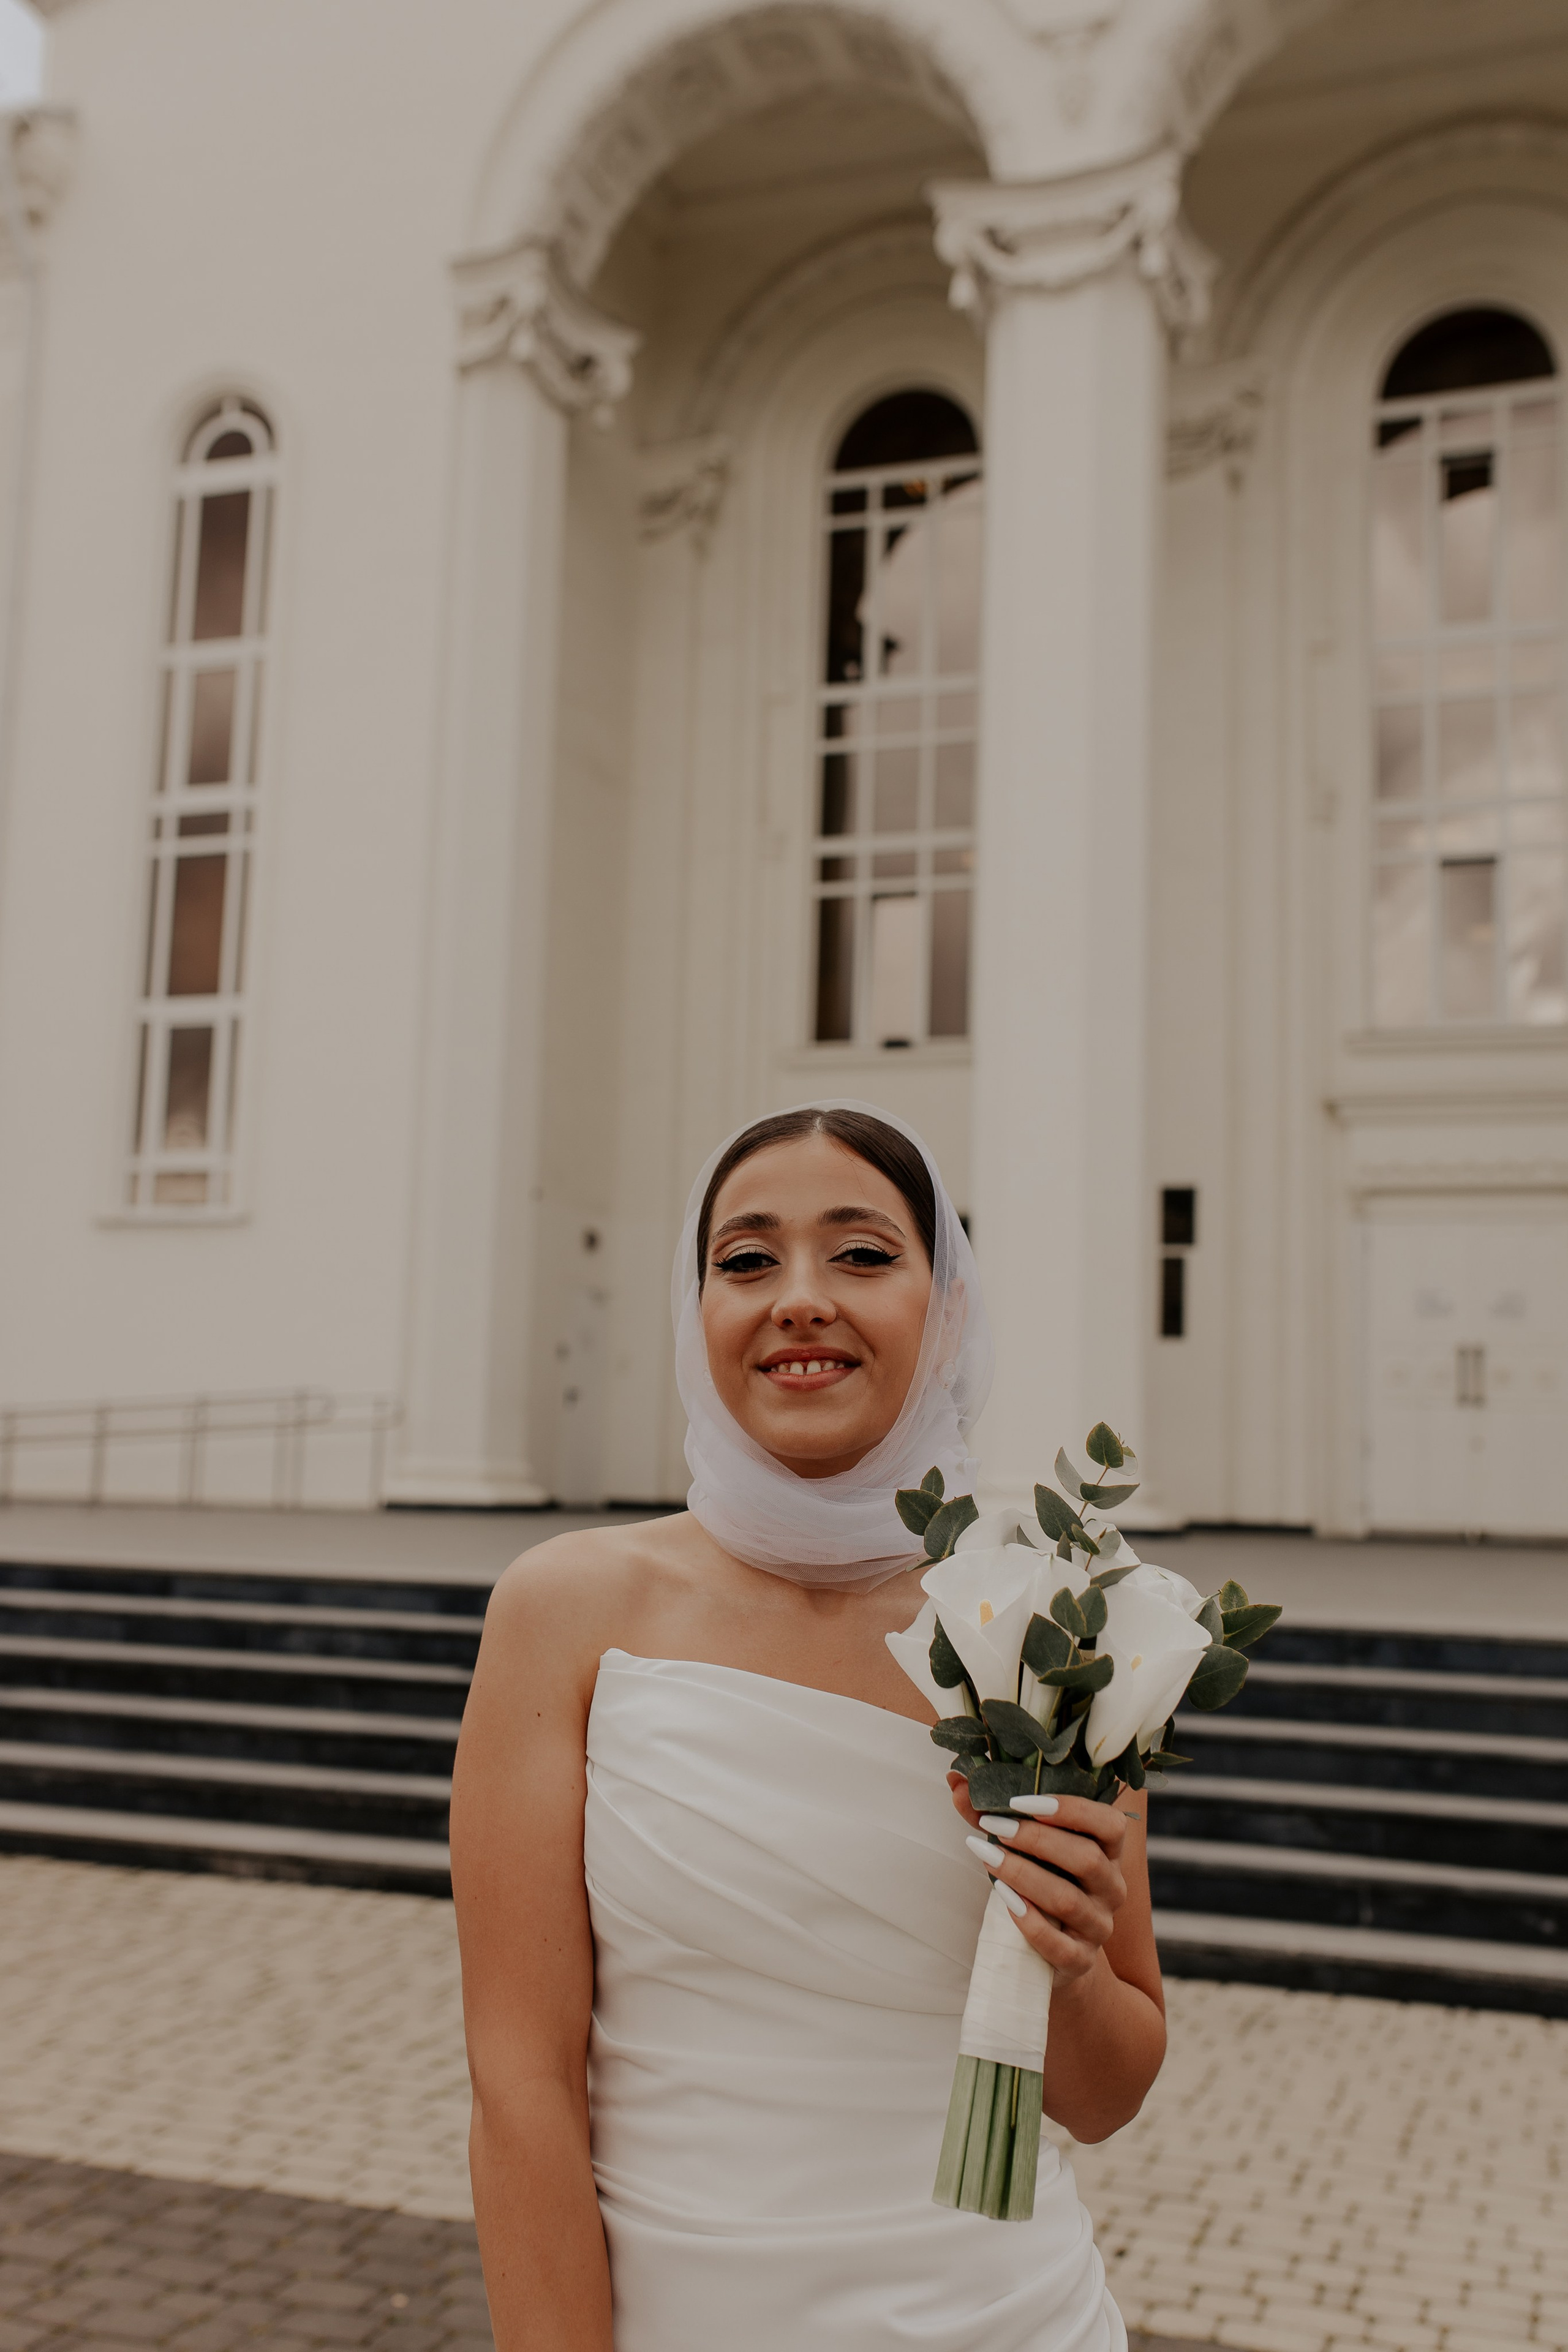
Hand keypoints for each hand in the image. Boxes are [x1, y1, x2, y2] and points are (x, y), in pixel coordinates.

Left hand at [948, 1772, 1129, 1991]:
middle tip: (995, 1826)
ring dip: (1024, 1874)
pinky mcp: (1080, 1961)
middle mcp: (1111, 1888)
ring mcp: (1098, 1927)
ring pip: (1068, 1899)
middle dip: (1036, 1839)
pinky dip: (1030, 1921)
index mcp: (1108, 1853)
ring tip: (988, 1856)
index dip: (1072, 1809)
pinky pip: (1059, 1946)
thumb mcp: (1024, 1849)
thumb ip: (994, 1814)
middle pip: (1087, 1858)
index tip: (1023, 1801)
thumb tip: (956, 1781)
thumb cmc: (1038, 1884)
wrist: (1052, 1953)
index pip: (1111, 1824)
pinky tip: (1004, 1899)